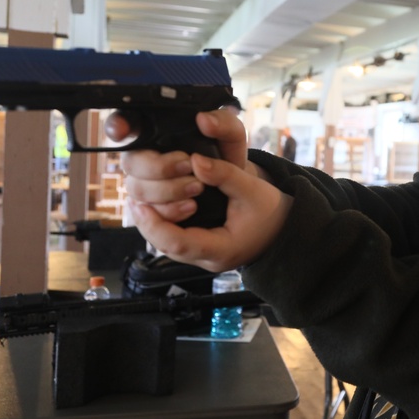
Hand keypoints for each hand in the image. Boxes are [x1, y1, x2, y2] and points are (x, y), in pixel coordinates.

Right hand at [106, 108, 254, 223]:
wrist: (231, 193)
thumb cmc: (224, 160)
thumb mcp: (231, 138)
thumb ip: (223, 123)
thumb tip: (203, 119)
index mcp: (158, 132)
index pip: (127, 124)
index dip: (117, 125)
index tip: (121, 132)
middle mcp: (144, 157)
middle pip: (130, 161)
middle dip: (159, 166)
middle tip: (188, 166)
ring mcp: (143, 184)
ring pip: (137, 189)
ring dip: (168, 190)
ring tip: (198, 188)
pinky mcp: (149, 208)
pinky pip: (147, 213)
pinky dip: (169, 211)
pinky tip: (190, 206)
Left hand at [127, 153, 291, 270]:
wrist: (284, 229)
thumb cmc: (272, 212)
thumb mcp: (253, 189)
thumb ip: (224, 174)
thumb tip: (195, 160)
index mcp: (222, 249)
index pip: (178, 244)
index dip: (156, 224)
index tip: (142, 203)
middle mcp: (208, 258)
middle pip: (165, 246)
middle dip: (147, 223)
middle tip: (134, 198)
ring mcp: (203, 256)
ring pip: (166, 246)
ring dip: (153, 223)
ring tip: (140, 200)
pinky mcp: (201, 248)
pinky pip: (174, 241)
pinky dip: (162, 224)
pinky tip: (154, 206)